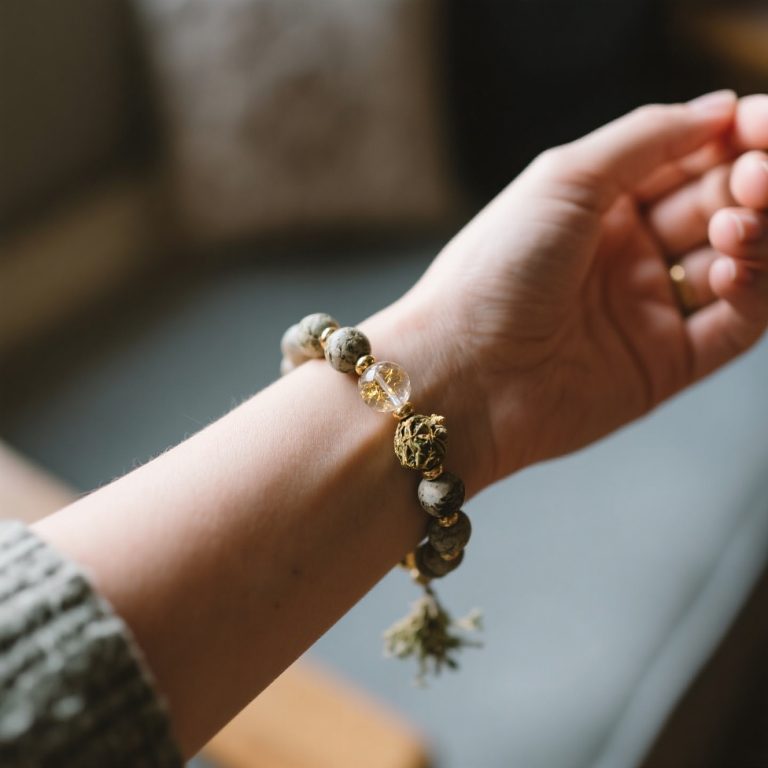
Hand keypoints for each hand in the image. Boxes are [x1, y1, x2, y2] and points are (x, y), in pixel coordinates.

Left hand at [386, 91, 767, 490]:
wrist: (462, 373)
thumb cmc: (494, 272)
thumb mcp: (564, 180)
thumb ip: (645, 139)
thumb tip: (719, 108)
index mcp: (597, 208)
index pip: (687, 161)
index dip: (732, 139)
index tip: (760, 123)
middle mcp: (625, 257)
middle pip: (719, 206)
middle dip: (749, 183)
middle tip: (757, 174)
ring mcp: (645, 311)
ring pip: (737, 263)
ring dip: (755, 234)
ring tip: (735, 222)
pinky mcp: (663, 366)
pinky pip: (734, 325)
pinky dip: (751, 292)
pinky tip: (730, 269)